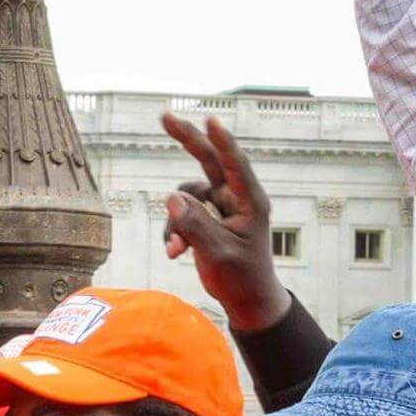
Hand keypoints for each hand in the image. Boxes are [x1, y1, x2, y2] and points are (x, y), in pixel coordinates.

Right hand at [160, 112, 291, 331]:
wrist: (246, 299)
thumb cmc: (242, 278)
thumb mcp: (218, 255)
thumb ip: (196, 226)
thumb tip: (171, 197)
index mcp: (250, 202)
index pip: (236, 165)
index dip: (222, 142)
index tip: (210, 120)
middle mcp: (235, 198)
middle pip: (209, 160)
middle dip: (187, 139)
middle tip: (165, 116)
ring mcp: (220, 206)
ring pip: (187, 196)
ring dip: (175, 221)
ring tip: (175, 250)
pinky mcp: (206, 218)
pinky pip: (181, 214)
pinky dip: (174, 231)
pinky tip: (174, 253)